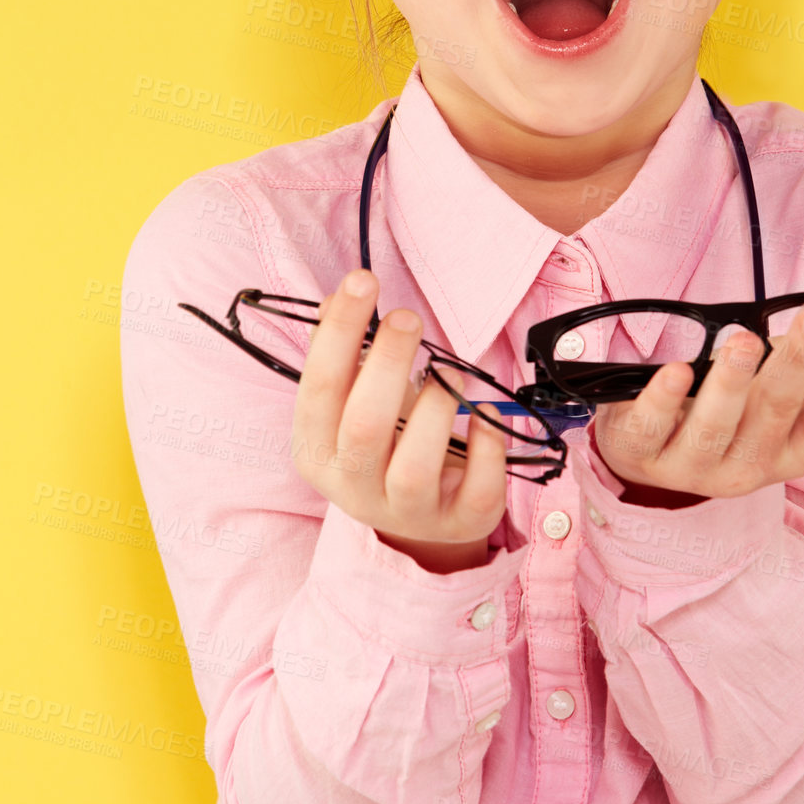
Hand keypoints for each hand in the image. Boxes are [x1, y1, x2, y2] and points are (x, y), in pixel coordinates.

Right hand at [291, 269, 506, 568]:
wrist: (421, 511)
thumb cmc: (386, 438)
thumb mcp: (355, 398)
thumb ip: (344, 350)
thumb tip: (338, 299)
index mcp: (317, 450)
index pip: (319, 389)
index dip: (340, 333)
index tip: (363, 280)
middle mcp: (354, 488)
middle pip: (364, 428)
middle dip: (388, 364)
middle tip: (408, 317)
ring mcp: (407, 513)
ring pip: (414, 467)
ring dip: (436, 407)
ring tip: (450, 372)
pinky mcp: (458, 523)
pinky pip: (476, 491)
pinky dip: (486, 448)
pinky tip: (484, 414)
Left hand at [591, 277, 803, 503]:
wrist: (651, 452)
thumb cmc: (735, 407)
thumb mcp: (788, 376)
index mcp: (794, 447)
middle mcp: (750, 463)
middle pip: (778, 413)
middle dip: (801, 363)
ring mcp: (695, 463)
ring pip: (717, 426)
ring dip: (733, 382)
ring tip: (745, 340)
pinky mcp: (644, 450)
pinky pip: (654, 426)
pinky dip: (665, 400)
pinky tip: (674, 371)